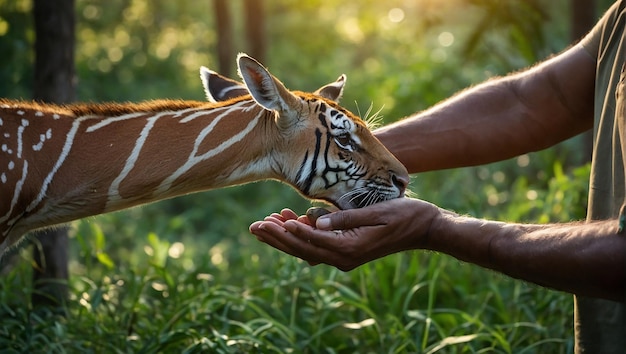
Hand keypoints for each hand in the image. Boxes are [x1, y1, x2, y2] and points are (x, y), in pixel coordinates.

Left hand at [249, 198, 443, 270]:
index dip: (289, 231)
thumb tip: (317, 223)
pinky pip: (318, 246)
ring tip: (264, 224)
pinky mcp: (348, 250)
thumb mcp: (377, 213)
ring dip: (285, 237)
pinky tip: (291, 221)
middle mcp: (344, 257)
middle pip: (303, 249)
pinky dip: (302, 236)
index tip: (270, 221)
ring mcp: (345, 256)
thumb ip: (346, 219)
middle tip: (254, 226)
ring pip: (307, 249)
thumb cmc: (405, 216)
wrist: (426, 228)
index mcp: (350, 249)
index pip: (312, 241)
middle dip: (277, 237)